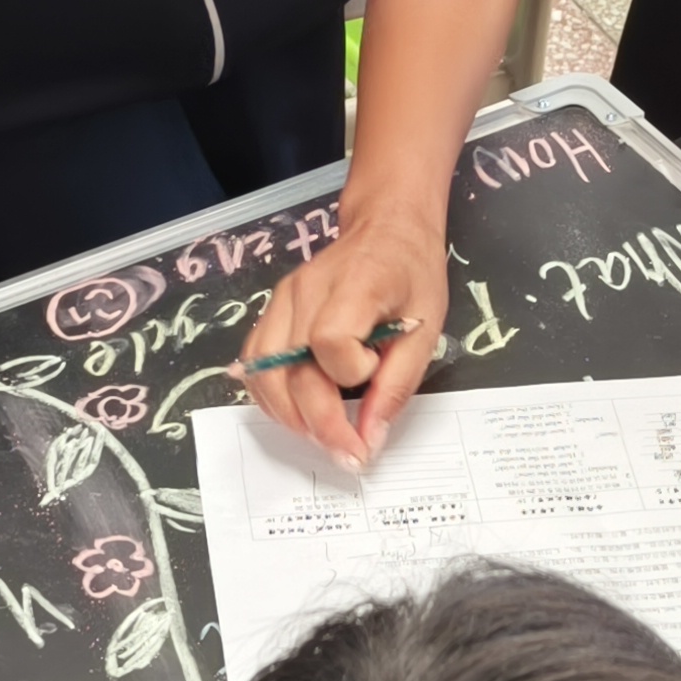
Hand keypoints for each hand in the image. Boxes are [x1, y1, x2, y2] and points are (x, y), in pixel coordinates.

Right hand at [239, 210, 448, 470]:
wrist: (386, 227)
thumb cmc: (412, 275)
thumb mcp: (424, 330)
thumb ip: (395, 387)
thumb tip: (369, 441)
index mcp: (355, 285)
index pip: (330, 341)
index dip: (350, 374)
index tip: (373, 375)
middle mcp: (306, 291)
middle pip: (291, 369)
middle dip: (319, 423)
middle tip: (349, 453)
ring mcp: (282, 299)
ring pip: (263, 372)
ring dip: (289, 416)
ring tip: (323, 435)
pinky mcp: (272, 309)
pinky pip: (256, 362)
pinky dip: (272, 396)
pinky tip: (298, 411)